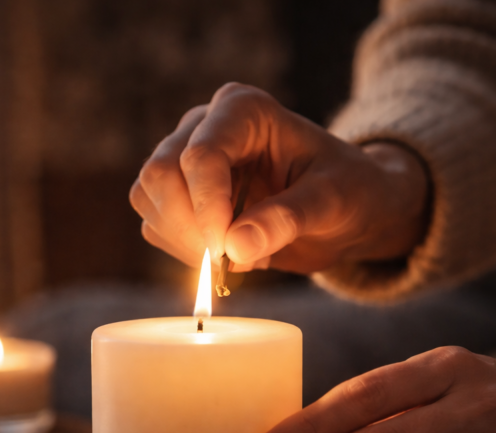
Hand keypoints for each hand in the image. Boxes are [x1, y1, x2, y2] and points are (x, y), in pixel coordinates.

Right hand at [129, 83, 428, 271]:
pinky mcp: (177, 195)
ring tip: (243, 255)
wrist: (346, 211)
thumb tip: (233, 248)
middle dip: (190, 227)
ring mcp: (184, 158)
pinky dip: (184, 252)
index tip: (227, 250)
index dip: (207, 208)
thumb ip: (287, 220)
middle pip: (160, 174)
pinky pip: (155, 225)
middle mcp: (205, 126)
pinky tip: (231, 255)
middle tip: (233, 259)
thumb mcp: (332, 202)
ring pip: (148, 199)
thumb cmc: (348, 192)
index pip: (200, 155)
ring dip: (185, 242)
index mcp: (243, 111)